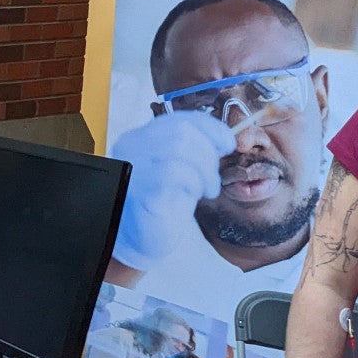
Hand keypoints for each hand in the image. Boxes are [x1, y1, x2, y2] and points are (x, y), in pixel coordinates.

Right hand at [109, 111, 235, 271]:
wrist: (142, 238)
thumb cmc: (162, 203)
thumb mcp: (179, 168)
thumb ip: (191, 149)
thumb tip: (224, 138)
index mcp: (139, 139)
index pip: (177, 119)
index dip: (208, 127)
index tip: (227, 143)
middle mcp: (130, 148)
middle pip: (180, 131)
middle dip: (208, 151)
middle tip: (213, 174)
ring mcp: (133, 166)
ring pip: (179, 147)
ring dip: (204, 169)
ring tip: (207, 188)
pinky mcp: (140, 188)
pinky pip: (175, 172)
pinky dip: (195, 182)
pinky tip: (196, 195)